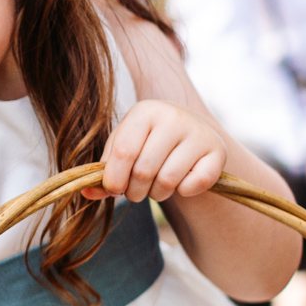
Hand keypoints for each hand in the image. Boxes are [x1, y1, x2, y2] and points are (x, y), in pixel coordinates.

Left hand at [88, 100, 227, 202]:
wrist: (188, 133)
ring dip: (157, 194)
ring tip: (156, 187)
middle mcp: (174, 117)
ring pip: (168, 181)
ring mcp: (199, 132)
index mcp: (144, 111)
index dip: (114, 179)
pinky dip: (184, 193)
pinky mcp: (218, 151)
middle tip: (136, 191)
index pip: (124, 152)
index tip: (114, 190)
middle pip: (144, 171)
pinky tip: (181, 182)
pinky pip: (195, 185)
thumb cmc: (146, 142)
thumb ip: (104, 171)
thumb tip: (87, 194)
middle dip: (135, 191)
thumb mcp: (122, 149)